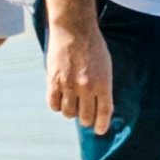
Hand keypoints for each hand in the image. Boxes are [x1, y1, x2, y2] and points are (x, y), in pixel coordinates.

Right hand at [42, 0, 109, 126]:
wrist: (74, 28)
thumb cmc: (93, 46)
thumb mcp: (105, 66)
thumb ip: (103, 86)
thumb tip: (101, 107)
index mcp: (103, 83)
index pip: (104, 113)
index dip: (102, 125)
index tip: (100, 130)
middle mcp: (86, 87)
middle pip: (85, 116)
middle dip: (86, 120)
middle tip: (85, 118)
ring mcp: (69, 85)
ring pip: (68, 113)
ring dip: (71, 113)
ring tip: (72, 106)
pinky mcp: (53, 80)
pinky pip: (53, 104)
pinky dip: (57, 106)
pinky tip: (60, 100)